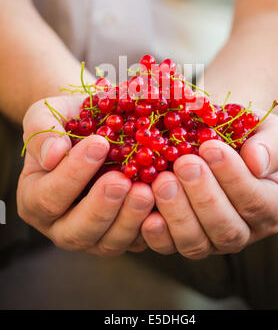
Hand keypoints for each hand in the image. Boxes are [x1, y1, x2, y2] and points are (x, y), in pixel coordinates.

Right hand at [17, 96, 153, 255]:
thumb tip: (53, 155)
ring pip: (108, 242)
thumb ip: (43, 132)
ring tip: (146, 191)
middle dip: (100, 207)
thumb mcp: (47, 114)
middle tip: (122, 180)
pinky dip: (151, 227)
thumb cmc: (68, 120)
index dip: (72, 174)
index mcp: (35, 198)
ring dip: (128, 219)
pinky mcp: (123, 236)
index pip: (48, 196)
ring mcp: (94, 235)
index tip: (99, 144)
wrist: (97, 127)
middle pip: (76, 231)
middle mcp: (61, 225)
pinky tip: (163, 206)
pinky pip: (137, 241)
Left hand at [141, 112, 277, 257]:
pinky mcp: (178, 240)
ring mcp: (209, 240)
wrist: (210, 135)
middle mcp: (243, 230)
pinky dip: (156, 232)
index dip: (233, 177)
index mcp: (269, 204)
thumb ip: (271, 144)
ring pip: (196, 242)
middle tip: (185, 163)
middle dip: (203, 196)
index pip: (257, 201)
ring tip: (163, 180)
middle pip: (226, 229)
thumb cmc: (240, 133)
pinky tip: (147, 211)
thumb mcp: (265, 129)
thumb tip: (258, 163)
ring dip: (177, 212)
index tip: (210, 147)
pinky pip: (167, 245)